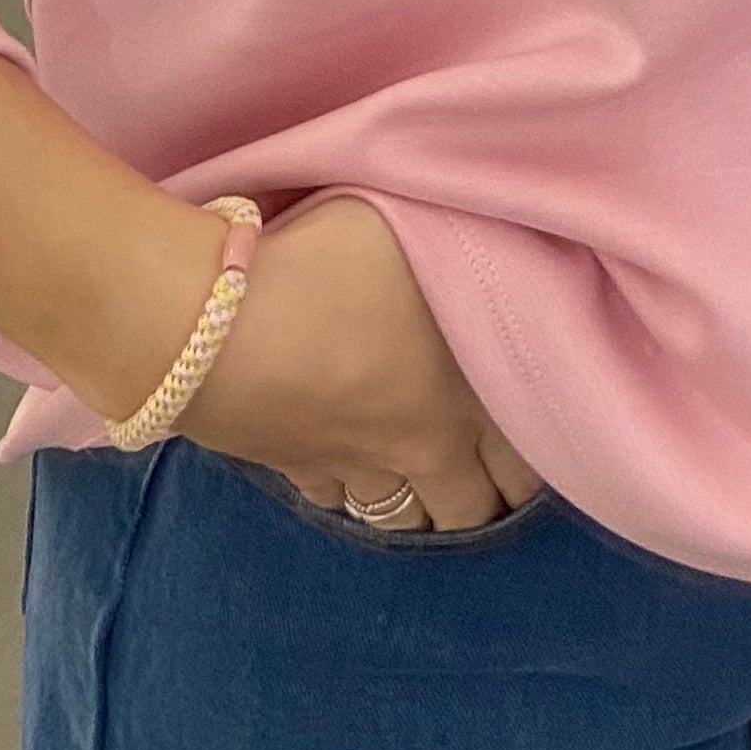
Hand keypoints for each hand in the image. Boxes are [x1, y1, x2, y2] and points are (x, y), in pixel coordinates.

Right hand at [169, 191, 550, 529]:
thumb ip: (453, 252)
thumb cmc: (327, 266)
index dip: (537, 461)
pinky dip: (346, 489)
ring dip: (415, 504)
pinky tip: (346, 463)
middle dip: (481, 498)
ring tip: (418, 474)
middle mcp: (421, 447)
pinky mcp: (292, 471)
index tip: (538, 440)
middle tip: (480, 466)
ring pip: (402, 519)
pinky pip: (334, 499)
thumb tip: (475, 238)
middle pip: (469, 511)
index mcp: (468, 394)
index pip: (526, 462)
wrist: (212, 325)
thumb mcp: (412, 230)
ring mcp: (353, 467)